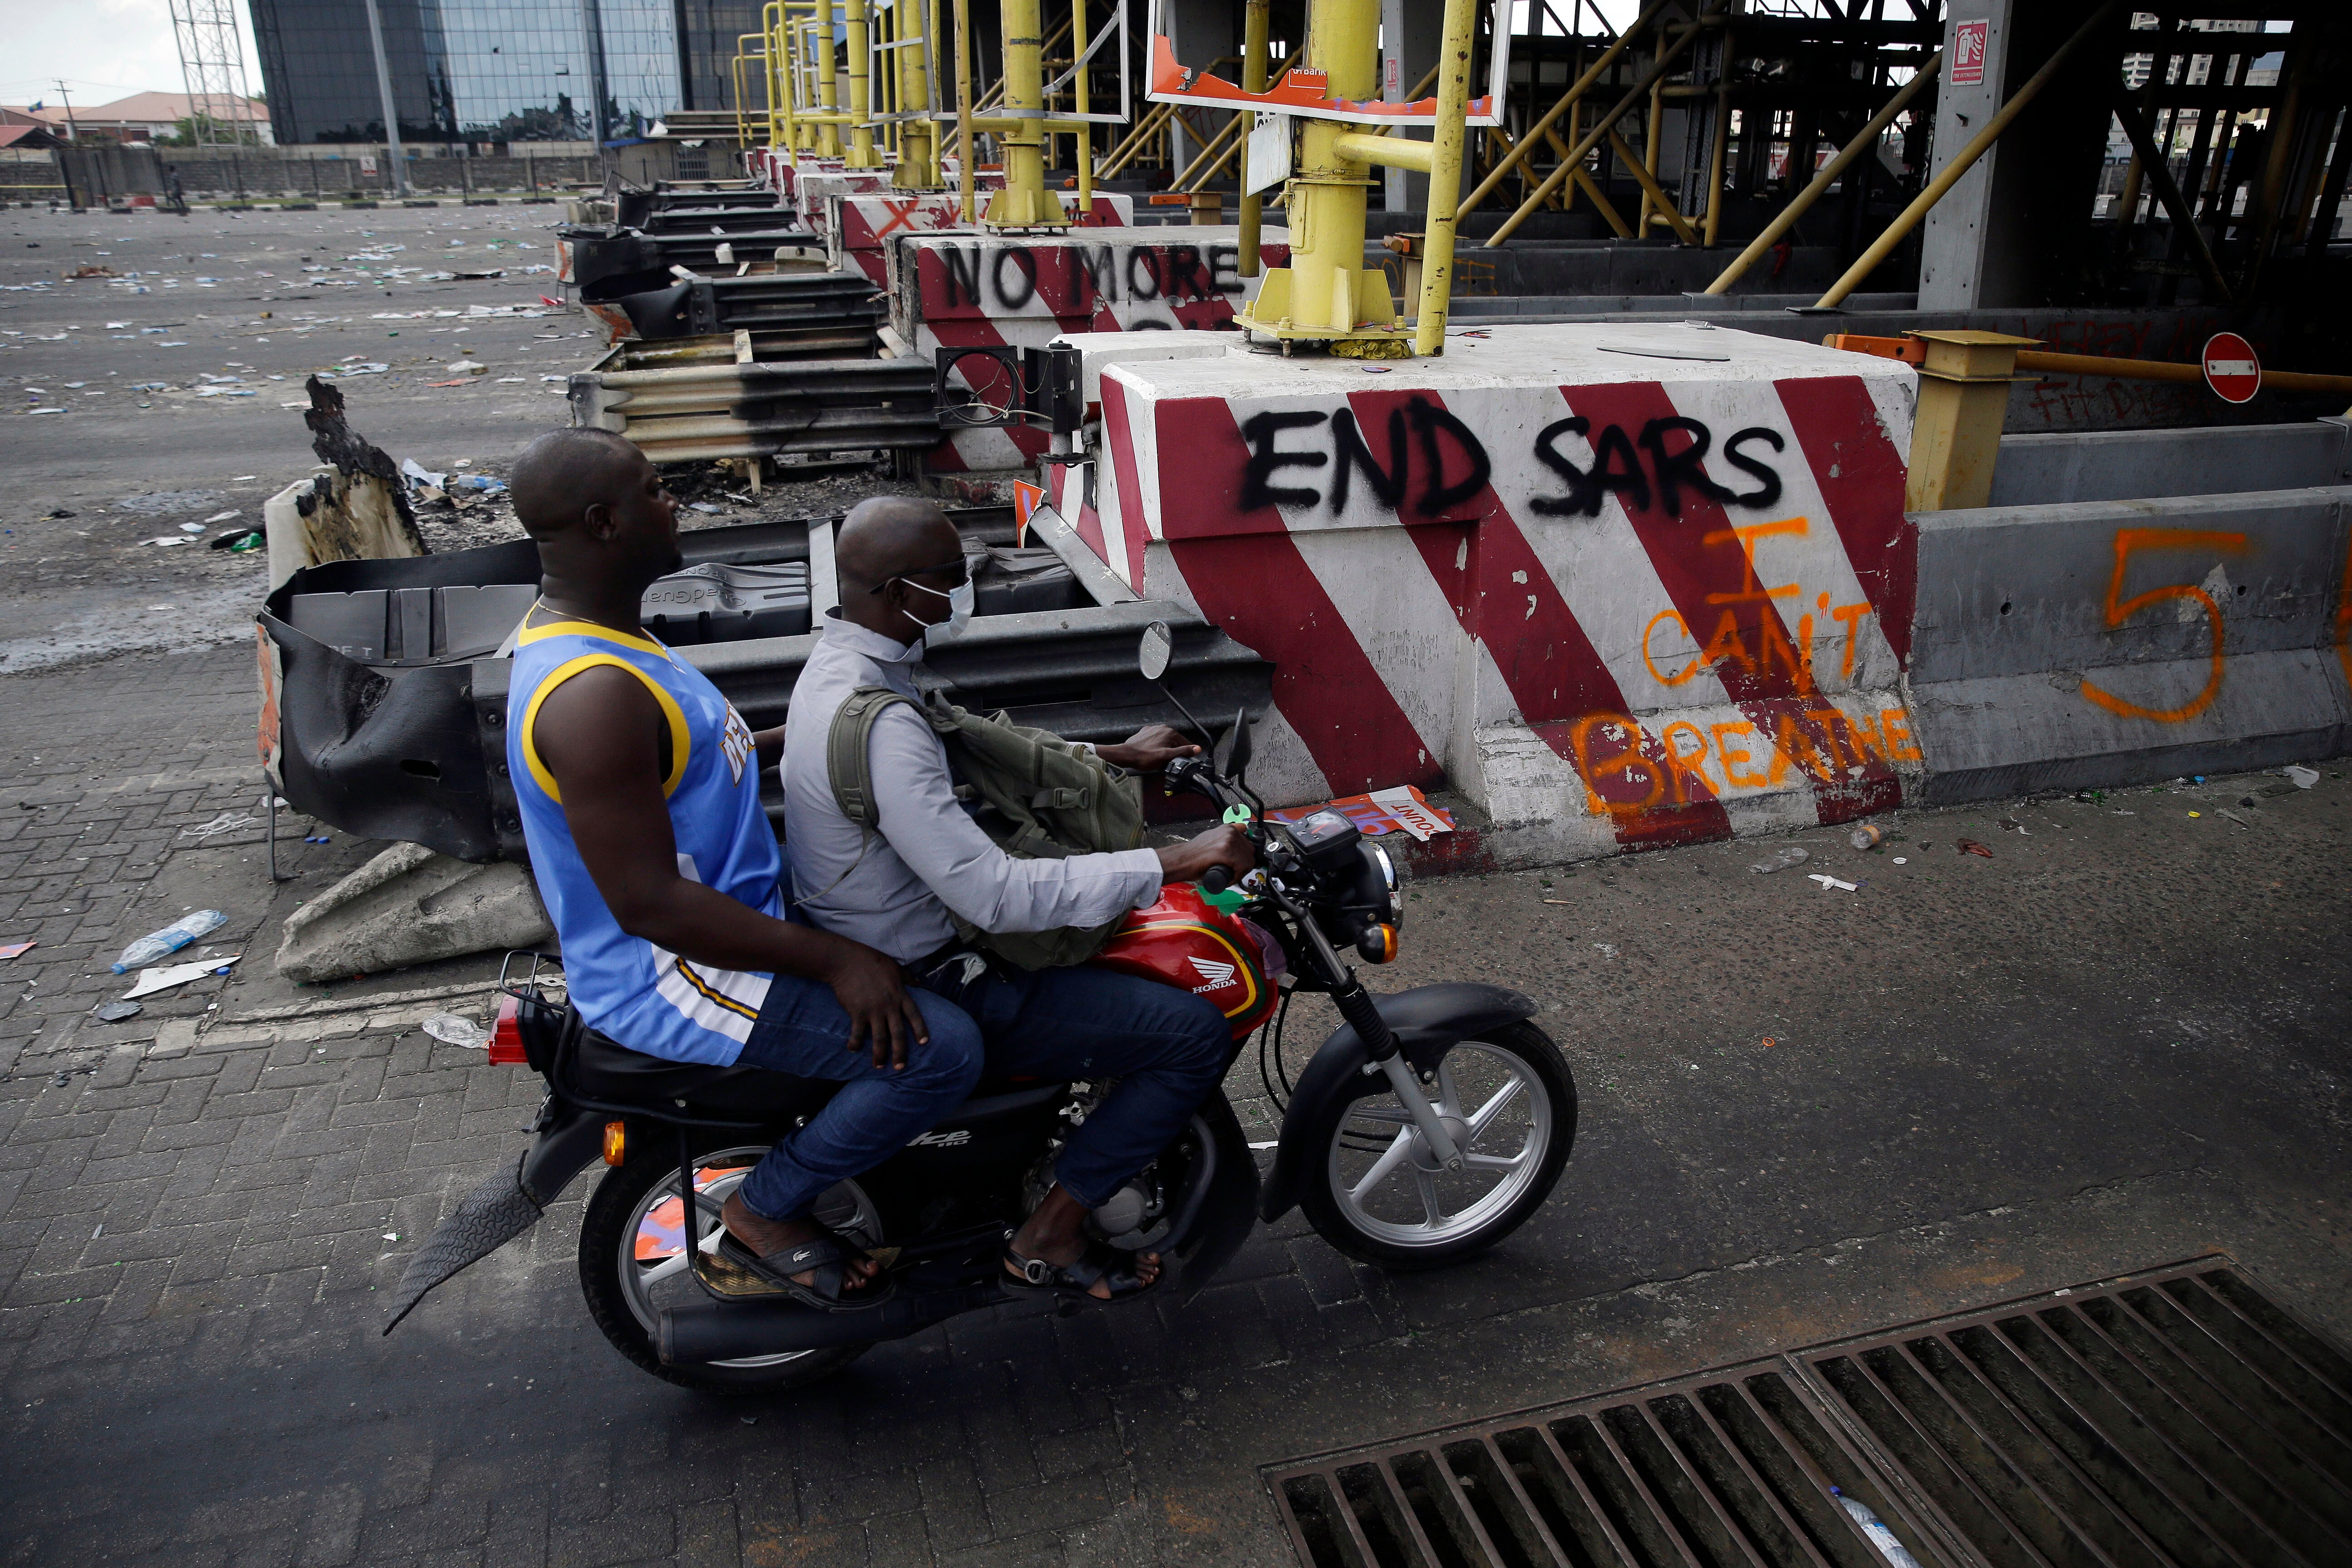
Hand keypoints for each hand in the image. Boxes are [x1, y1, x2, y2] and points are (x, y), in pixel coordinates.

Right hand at [821, 938, 930, 1069]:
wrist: (847, 961)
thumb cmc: (871, 961)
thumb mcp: (894, 966)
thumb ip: (907, 977)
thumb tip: (918, 983)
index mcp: (900, 995)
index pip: (914, 1015)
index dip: (920, 1029)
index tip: (924, 1043)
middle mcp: (889, 1005)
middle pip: (898, 1033)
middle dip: (900, 1052)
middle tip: (900, 1067)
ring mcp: (873, 1010)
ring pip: (880, 1038)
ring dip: (879, 1054)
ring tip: (878, 1066)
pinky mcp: (857, 1012)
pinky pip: (858, 1033)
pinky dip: (855, 1043)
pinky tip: (853, 1050)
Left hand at [1095, 723, 1199, 773]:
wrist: (1126, 755)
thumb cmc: (1144, 757)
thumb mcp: (1167, 756)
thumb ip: (1183, 752)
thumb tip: (1197, 749)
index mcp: (1169, 732)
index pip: (1184, 742)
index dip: (1185, 753)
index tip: (1182, 760)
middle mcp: (1162, 727)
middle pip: (1174, 741)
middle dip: (1173, 751)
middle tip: (1166, 761)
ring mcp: (1153, 729)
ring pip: (1165, 741)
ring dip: (1164, 749)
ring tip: (1157, 758)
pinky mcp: (1145, 733)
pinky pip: (1155, 740)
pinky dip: (1156, 746)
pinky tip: (1151, 753)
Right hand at [1156, 824, 1254, 883]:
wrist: (1182, 860)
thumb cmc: (1194, 853)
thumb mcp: (1213, 837)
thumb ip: (1226, 836)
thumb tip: (1240, 833)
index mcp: (1229, 828)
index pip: (1248, 842)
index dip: (1244, 855)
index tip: (1239, 861)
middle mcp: (1230, 832)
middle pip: (1250, 852)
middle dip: (1243, 864)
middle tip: (1232, 871)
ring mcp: (1229, 841)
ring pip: (1248, 861)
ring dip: (1240, 872)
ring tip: (1229, 875)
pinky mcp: (1227, 852)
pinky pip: (1242, 868)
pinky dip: (1236, 877)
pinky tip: (1227, 878)